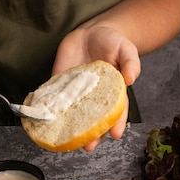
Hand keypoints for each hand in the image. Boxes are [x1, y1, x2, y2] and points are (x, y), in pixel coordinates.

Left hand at [53, 25, 140, 149]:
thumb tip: (131, 78)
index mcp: (112, 92)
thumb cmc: (112, 43)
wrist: (91, 32)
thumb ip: (130, 62)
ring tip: (70, 142)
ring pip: (74, 115)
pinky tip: (48, 121)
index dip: (116, 124)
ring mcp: (77, 93)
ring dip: (71, 129)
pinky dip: (51, 110)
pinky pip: (55, 99)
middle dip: (92, 135)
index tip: (115, 135)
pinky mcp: (61, 84)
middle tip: (89, 146)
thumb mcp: (126, 49)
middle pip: (94, 120)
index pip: (115, 112)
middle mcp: (94, 98)